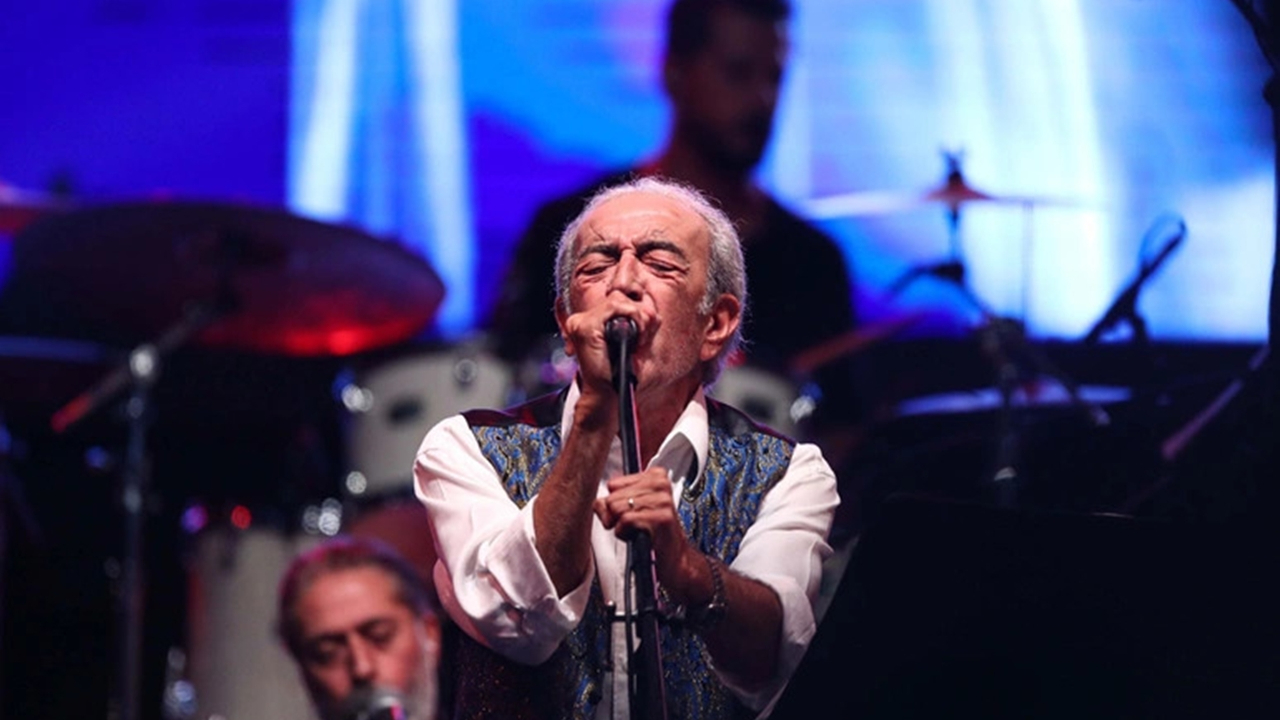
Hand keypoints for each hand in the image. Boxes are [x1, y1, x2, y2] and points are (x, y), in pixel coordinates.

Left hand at [594, 467, 700, 600]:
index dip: (615, 503)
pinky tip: (639, 536)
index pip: (613, 484)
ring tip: (638, 530)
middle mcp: (661, 483)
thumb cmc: (651, 532)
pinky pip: (625, 521)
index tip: (631, 513)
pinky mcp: (661, 517)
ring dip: (622, 526)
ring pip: (617, 508)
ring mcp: (663, 500)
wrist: (673, 557)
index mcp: (655, 475)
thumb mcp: (630, 509)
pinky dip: (625, 534)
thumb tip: (599, 503)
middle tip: (634, 525)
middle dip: (616, 516)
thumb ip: (610, 501)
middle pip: (613, 497)